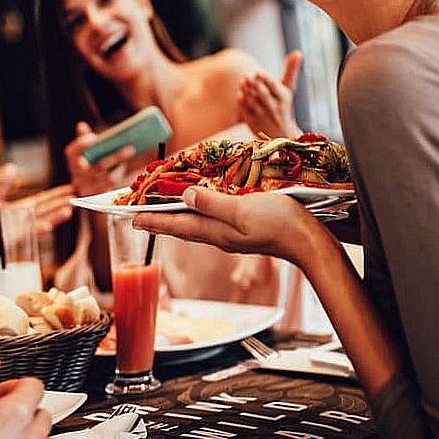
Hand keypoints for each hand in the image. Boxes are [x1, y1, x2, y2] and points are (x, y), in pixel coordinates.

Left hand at [0, 184, 74, 274]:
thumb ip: (4, 186)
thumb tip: (13, 167)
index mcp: (22, 209)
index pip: (43, 200)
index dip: (57, 194)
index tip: (71, 189)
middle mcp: (26, 220)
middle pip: (47, 210)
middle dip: (62, 204)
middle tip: (78, 198)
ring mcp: (23, 231)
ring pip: (43, 222)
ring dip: (56, 217)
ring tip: (69, 210)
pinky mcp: (15, 241)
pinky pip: (29, 234)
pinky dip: (38, 230)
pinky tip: (48, 225)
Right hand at [64, 121, 137, 196]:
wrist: (89, 188)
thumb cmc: (89, 164)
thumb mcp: (86, 151)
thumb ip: (84, 138)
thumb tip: (81, 125)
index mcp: (73, 162)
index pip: (72, 152)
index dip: (81, 145)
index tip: (94, 137)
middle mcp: (77, 177)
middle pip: (97, 168)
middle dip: (115, 157)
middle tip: (131, 148)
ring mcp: (87, 189)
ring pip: (109, 179)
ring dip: (121, 167)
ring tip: (130, 154)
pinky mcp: (99, 198)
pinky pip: (114, 188)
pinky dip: (121, 176)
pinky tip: (127, 167)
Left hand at [133, 185, 332, 269]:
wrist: (309, 242)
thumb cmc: (279, 224)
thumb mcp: (243, 209)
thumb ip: (213, 203)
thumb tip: (184, 196)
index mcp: (215, 231)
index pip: (175, 225)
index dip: (151, 219)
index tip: (128, 216)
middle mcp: (218, 235)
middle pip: (181, 226)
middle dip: (159, 218)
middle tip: (136, 212)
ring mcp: (231, 234)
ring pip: (195, 223)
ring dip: (176, 215)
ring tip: (160, 208)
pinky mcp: (243, 229)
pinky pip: (212, 219)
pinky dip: (198, 211)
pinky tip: (199, 205)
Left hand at [238, 50, 302, 138]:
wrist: (281, 133)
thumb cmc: (283, 104)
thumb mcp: (288, 89)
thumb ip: (291, 71)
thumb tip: (298, 52)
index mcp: (283, 98)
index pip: (274, 87)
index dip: (265, 80)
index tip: (258, 72)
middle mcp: (274, 108)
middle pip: (262, 94)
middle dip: (254, 85)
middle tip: (247, 76)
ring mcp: (263, 117)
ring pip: (252, 102)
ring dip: (246, 91)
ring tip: (243, 83)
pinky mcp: (253, 124)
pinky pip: (245, 111)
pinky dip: (242, 102)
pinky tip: (241, 94)